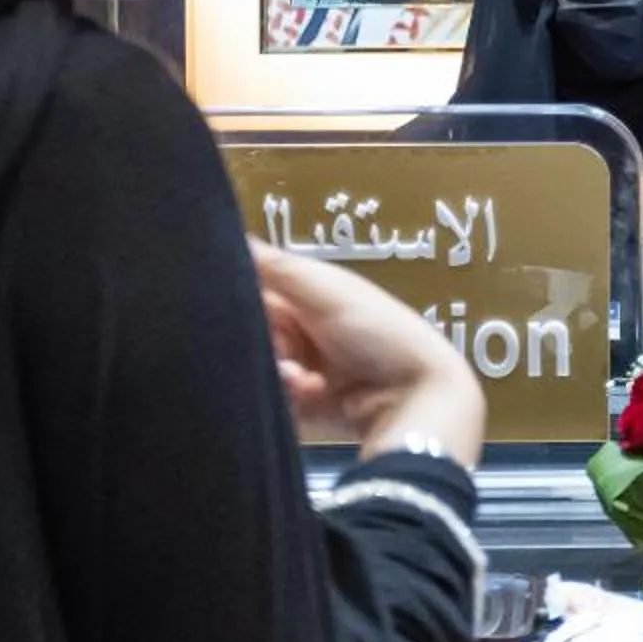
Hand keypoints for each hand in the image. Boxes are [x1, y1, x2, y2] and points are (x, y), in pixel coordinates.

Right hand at [250, 242, 485, 468]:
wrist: (415, 399)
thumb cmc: (376, 331)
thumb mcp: (324, 290)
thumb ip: (272, 266)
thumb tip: (227, 234)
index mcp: (312, 293)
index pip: (257, 287)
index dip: (242, 297)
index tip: (236, 309)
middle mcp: (306, 327)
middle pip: (254, 331)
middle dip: (265, 343)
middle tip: (284, 351)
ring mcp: (306, 368)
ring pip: (261, 367)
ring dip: (278, 372)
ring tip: (303, 380)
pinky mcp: (306, 407)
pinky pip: (274, 400)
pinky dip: (288, 398)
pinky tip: (310, 397)